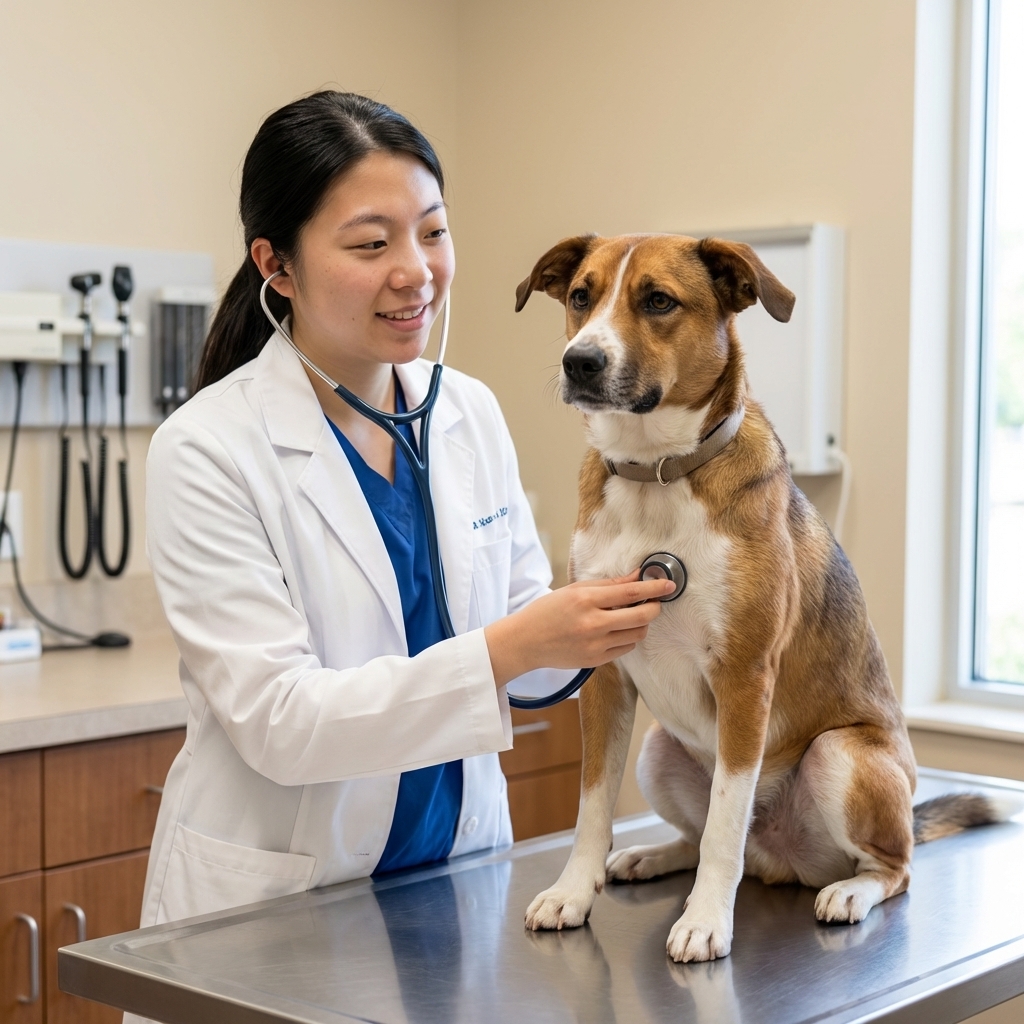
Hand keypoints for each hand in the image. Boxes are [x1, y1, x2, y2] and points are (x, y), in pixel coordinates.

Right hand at [484, 572, 674, 686]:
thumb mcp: (575, 590)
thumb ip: (608, 584)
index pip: (630, 593)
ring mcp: (595, 645)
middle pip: (641, 616)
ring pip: (637, 634)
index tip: (668, 584)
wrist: (526, 642)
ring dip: (641, 623)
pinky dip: (627, 638)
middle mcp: (592, 623)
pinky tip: (617, 630)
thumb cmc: (548, 611)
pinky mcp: (595, 661)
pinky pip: (625, 649)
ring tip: (632, 615)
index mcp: (585, 600)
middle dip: (654, 607)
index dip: (654, 587)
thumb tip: (636, 577)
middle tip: (655, 601)